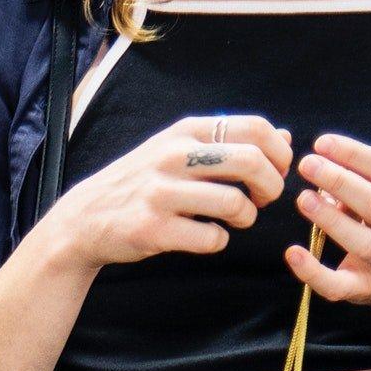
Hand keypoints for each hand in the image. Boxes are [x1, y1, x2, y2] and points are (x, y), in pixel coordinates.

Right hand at [45, 114, 287, 270]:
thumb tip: (284, 137)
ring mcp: (161, 193)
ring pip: (235, 203)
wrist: (86, 218)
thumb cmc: (142, 183)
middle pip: (251, 162)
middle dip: (271, 186)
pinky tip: (207, 236)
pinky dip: (219, 241)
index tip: (276, 172)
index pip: (256, 129)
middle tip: (265, 200)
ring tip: (236, 220)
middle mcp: (173, 155)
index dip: (279, 154)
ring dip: (247, 217)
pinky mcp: (153, 229)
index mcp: (186, 131)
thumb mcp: (181, 149)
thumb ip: (230, 142)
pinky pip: (212, 238)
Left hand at [287, 132, 370, 327]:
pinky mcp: (364, 288)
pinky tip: (292, 253)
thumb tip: (320, 165)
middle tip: (307, 164)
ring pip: (360, 240)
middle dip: (340, 181)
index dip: (355, 155)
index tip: (322, 143)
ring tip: (303, 198)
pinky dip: (313, 271)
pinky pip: (337, 284)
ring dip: (330, 218)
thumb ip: (359, 181)